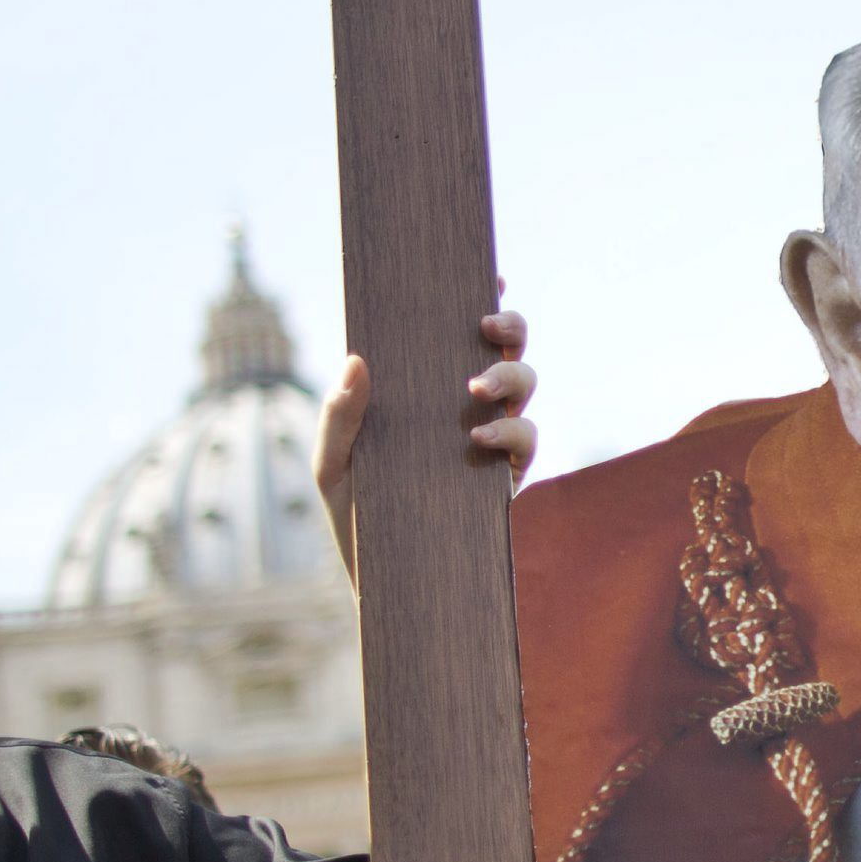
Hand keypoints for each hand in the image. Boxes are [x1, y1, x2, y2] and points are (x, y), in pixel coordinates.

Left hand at [316, 307, 537, 586]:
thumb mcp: (333, 468)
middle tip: (485, 327)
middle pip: (507, 351)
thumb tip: (355, 360)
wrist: (383, 588)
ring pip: (525, 389)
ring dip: (510, 378)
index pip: (457, 336)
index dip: (480, 299)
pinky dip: (511, 435)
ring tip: (475, 390)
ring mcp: (491, 445)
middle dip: (509, 328)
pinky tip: (479, 441)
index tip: (486, 273)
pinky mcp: (507, 483)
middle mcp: (466, 411)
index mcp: (427, 394)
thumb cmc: (355, 520)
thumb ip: (339, 418)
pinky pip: (527, 444)